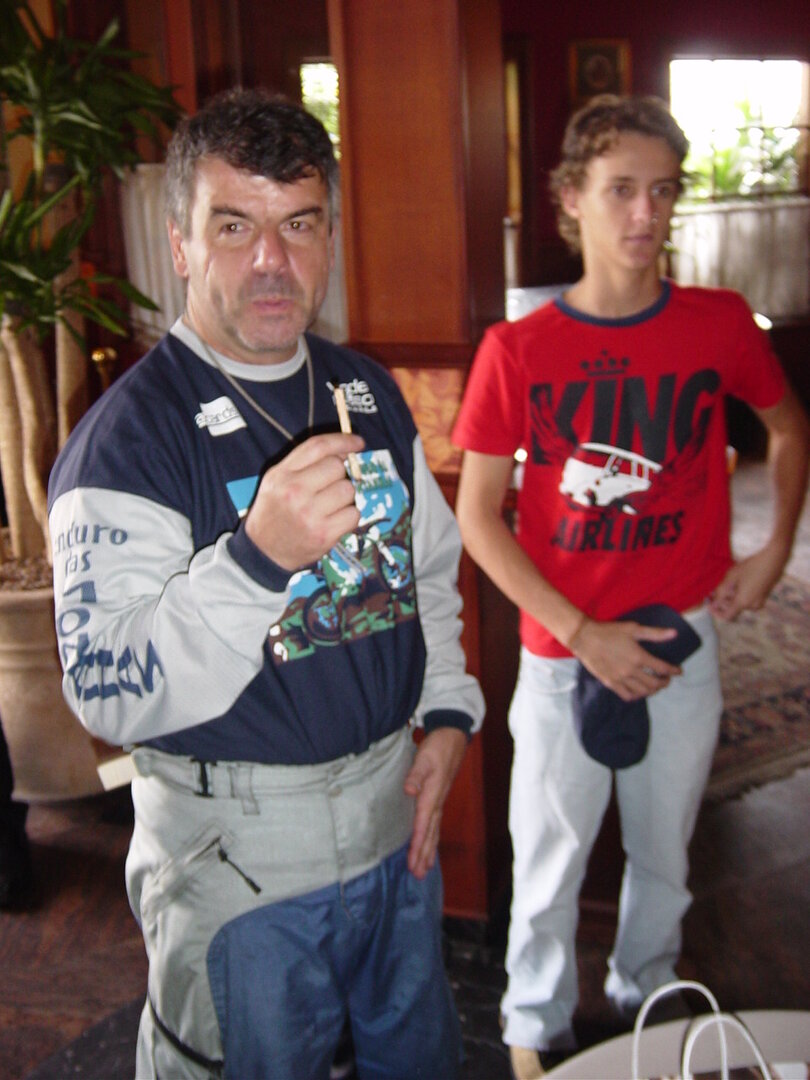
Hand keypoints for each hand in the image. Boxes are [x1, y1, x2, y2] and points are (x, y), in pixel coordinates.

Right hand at [245, 432, 363, 569]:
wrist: (263, 551)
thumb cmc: (273, 512)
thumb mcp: (276, 480)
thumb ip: (304, 462)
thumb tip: (344, 451)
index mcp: (282, 475)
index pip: (318, 446)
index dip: (343, 441)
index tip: (358, 442)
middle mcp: (295, 492)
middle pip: (337, 467)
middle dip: (338, 476)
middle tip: (327, 489)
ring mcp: (310, 514)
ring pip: (348, 490)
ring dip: (344, 497)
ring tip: (329, 507)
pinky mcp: (324, 534)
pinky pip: (354, 514)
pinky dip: (349, 516)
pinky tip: (334, 520)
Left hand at [403, 727, 466, 878]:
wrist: (453, 738)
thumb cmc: (437, 748)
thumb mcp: (424, 758)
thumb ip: (415, 774)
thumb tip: (409, 789)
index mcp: (431, 796)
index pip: (422, 826)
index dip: (416, 845)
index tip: (412, 863)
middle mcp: (436, 802)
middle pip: (430, 834)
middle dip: (423, 855)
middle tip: (418, 875)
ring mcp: (438, 801)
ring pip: (433, 832)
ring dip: (428, 851)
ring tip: (424, 869)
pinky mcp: (438, 798)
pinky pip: (434, 824)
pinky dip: (431, 838)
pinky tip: (429, 846)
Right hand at [570, 618, 680, 701]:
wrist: (584, 638)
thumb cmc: (609, 631)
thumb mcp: (633, 628)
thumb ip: (655, 633)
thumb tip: (675, 633)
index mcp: (639, 656)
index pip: (662, 668)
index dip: (673, 671)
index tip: (678, 671)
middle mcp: (631, 671)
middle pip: (654, 683)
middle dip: (664, 683)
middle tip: (666, 679)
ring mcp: (620, 679)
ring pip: (642, 692)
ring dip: (652, 690)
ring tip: (654, 685)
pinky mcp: (610, 683)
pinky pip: (627, 696)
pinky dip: (637, 696)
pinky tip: (638, 691)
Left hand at [709, 544, 786, 620]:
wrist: (774, 559)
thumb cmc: (752, 566)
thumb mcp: (732, 577)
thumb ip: (721, 592)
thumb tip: (714, 603)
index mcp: (743, 602)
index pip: (726, 616)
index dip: (715, 612)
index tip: (709, 603)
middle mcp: (752, 606)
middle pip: (732, 609)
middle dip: (722, 600)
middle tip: (715, 589)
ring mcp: (759, 602)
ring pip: (739, 603)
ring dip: (731, 596)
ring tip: (730, 581)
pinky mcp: (764, 596)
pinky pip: (748, 600)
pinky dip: (740, 594)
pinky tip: (740, 581)